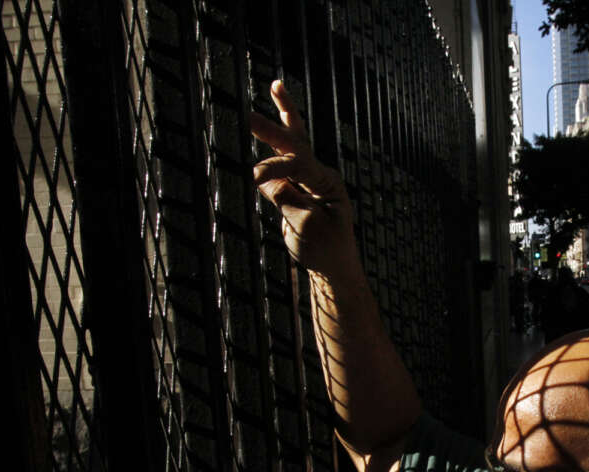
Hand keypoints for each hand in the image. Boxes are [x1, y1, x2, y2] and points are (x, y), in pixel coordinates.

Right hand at [250, 80, 354, 270]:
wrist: (334, 267)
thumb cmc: (326, 250)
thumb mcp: (306, 227)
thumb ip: (286, 199)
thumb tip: (265, 178)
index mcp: (327, 183)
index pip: (298, 164)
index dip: (275, 166)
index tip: (254, 176)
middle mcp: (320, 175)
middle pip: (297, 140)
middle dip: (277, 122)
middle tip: (259, 102)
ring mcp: (309, 180)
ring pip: (293, 143)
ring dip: (282, 116)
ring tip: (277, 86)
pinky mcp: (297, 189)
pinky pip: (282, 162)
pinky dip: (273, 141)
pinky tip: (267, 123)